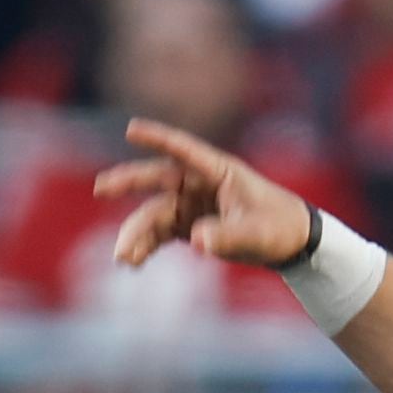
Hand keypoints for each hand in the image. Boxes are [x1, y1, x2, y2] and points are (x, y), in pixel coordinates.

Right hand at [98, 118, 318, 271]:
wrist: (291, 243)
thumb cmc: (280, 227)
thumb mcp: (257, 234)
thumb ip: (227, 237)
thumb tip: (196, 243)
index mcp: (218, 171)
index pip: (184, 150)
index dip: (158, 138)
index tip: (132, 129)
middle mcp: (199, 185)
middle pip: (157, 180)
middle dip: (128, 183)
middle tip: (101, 188)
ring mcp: (192, 205)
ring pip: (155, 215)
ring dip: (137, 233)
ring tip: (123, 258)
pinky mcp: (189, 226)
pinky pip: (160, 234)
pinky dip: (146, 247)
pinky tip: (132, 263)